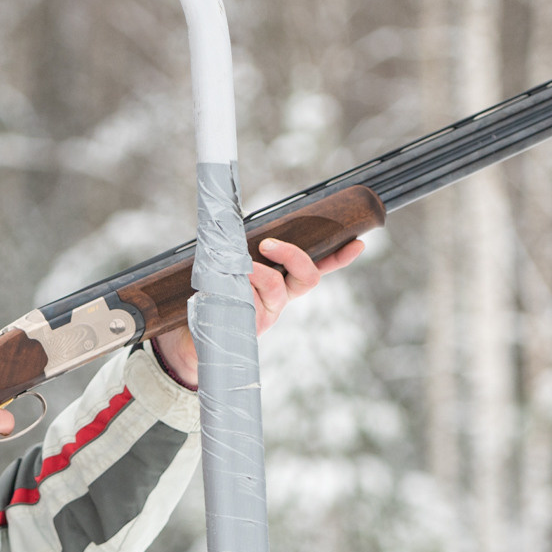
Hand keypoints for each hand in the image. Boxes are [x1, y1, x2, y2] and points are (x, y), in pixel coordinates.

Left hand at [151, 236, 367, 386]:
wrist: (193, 337)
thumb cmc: (213, 294)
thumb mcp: (230, 268)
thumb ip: (240, 249)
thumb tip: (232, 215)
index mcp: (282, 283)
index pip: (318, 268)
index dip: (339, 258)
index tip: (358, 243)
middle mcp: (279, 299)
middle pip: (307, 278)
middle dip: (292, 255)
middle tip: (267, 244)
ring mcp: (266, 315)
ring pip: (274, 287)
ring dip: (256, 272)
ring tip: (236, 266)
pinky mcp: (248, 326)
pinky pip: (249, 302)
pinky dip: (236, 288)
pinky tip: (223, 286)